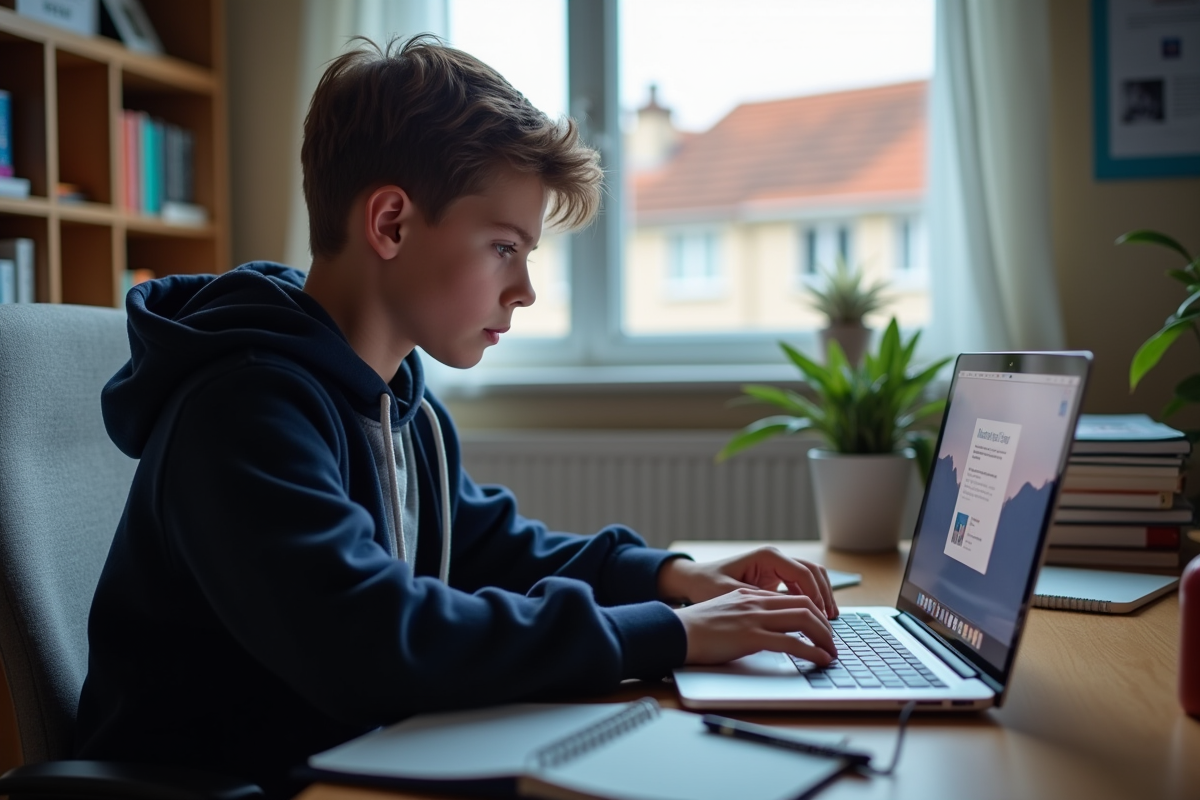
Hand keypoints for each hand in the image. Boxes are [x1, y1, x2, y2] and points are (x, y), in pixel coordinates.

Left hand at [657, 547, 838, 618]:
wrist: (694, 581)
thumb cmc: (708, 585)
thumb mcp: (734, 596)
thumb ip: (761, 601)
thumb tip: (788, 612)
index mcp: (767, 557)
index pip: (803, 572)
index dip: (816, 595)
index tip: (821, 616)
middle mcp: (775, 558)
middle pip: (813, 572)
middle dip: (825, 595)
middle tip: (831, 620)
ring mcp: (777, 567)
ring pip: (811, 578)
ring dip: (821, 597)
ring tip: (828, 620)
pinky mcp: (776, 577)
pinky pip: (801, 586)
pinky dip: (811, 600)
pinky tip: (815, 618)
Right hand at [674, 588, 836, 665]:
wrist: (675, 631)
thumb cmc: (695, 627)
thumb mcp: (725, 611)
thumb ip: (747, 613)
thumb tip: (766, 628)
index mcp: (751, 595)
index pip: (794, 597)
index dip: (815, 612)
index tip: (823, 629)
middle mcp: (756, 602)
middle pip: (805, 605)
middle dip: (825, 625)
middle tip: (833, 643)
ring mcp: (754, 618)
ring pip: (804, 620)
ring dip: (824, 638)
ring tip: (832, 653)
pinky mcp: (750, 636)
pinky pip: (791, 642)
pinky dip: (812, 652)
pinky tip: (820, 660)